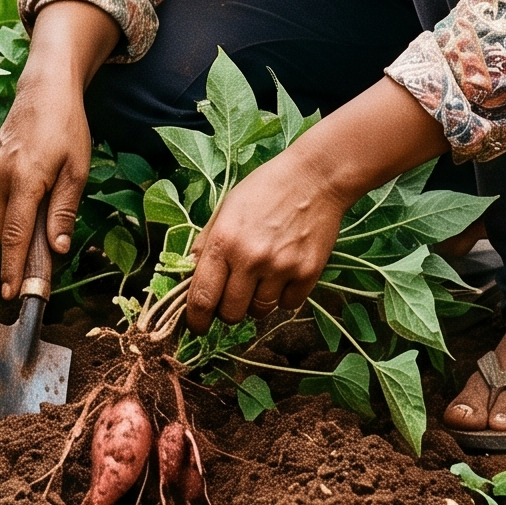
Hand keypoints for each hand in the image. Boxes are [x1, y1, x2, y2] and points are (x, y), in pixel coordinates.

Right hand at [0, 63, 91, 298]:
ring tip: (34, 246)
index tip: (11, 295)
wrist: (45, 87)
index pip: (14, 235)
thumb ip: (64, 211)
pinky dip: (9, 212)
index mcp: (25, 179)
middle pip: (1, 231)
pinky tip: (28, 211)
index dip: (12, 268)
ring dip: (12, 234)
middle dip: (12, 258)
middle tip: (29, 281)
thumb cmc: (67, 126)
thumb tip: (57, 248)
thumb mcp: (77, 170)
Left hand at [186, 140, 348, 328]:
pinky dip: (283, 296)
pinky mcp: (308, 273)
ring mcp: (281, 268)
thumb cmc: (264, 189)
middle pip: (230, 313)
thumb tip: (191, 277)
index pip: (202, 297)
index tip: (197, 326)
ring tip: (262, 276)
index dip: (196, 319)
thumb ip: (207, 244)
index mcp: (224, 241)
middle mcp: (250, 258)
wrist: (314, 178)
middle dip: (227, 310)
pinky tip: (284, 272)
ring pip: (260, 312)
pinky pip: (288, 305)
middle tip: (233, 295)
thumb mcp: (226, 208)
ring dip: (256, 302)